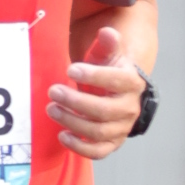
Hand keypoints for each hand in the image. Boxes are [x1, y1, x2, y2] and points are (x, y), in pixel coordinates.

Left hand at [47, 26, 145, 158]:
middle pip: (103, 110)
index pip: (117, 80)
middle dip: (75, 102)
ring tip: (51, 109)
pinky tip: (62, 135)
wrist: (121, 94)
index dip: (93, 76)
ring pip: (98, 131)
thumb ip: (109, 43)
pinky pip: (98, 152)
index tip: (70, 70)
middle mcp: (130, 108)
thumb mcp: (110, 54)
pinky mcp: (112, 143)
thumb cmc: (111, 71)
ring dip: (72, 122)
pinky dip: (80, 148)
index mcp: (132, 83)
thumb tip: (107, 32)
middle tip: (53, 91)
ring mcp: (122, 128)